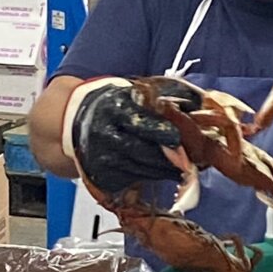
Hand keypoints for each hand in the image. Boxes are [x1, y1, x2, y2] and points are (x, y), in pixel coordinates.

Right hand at [65, 78, 196, 194]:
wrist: (73, 121)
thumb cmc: (111, 104)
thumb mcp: (133, 92)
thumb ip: (165, 94)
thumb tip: (199, 101)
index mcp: (114, 109)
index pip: (140, 123)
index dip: (161, 132)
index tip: (177, 138)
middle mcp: (105, 134)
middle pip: (144, 151)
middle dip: (170, 157)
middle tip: (191, 158)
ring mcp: (102, 158)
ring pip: (142, 169)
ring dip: (166, 169)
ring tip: (183, 166)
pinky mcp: (103, 176)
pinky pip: (135, 180)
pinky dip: (152, 176)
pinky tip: (162, 170)